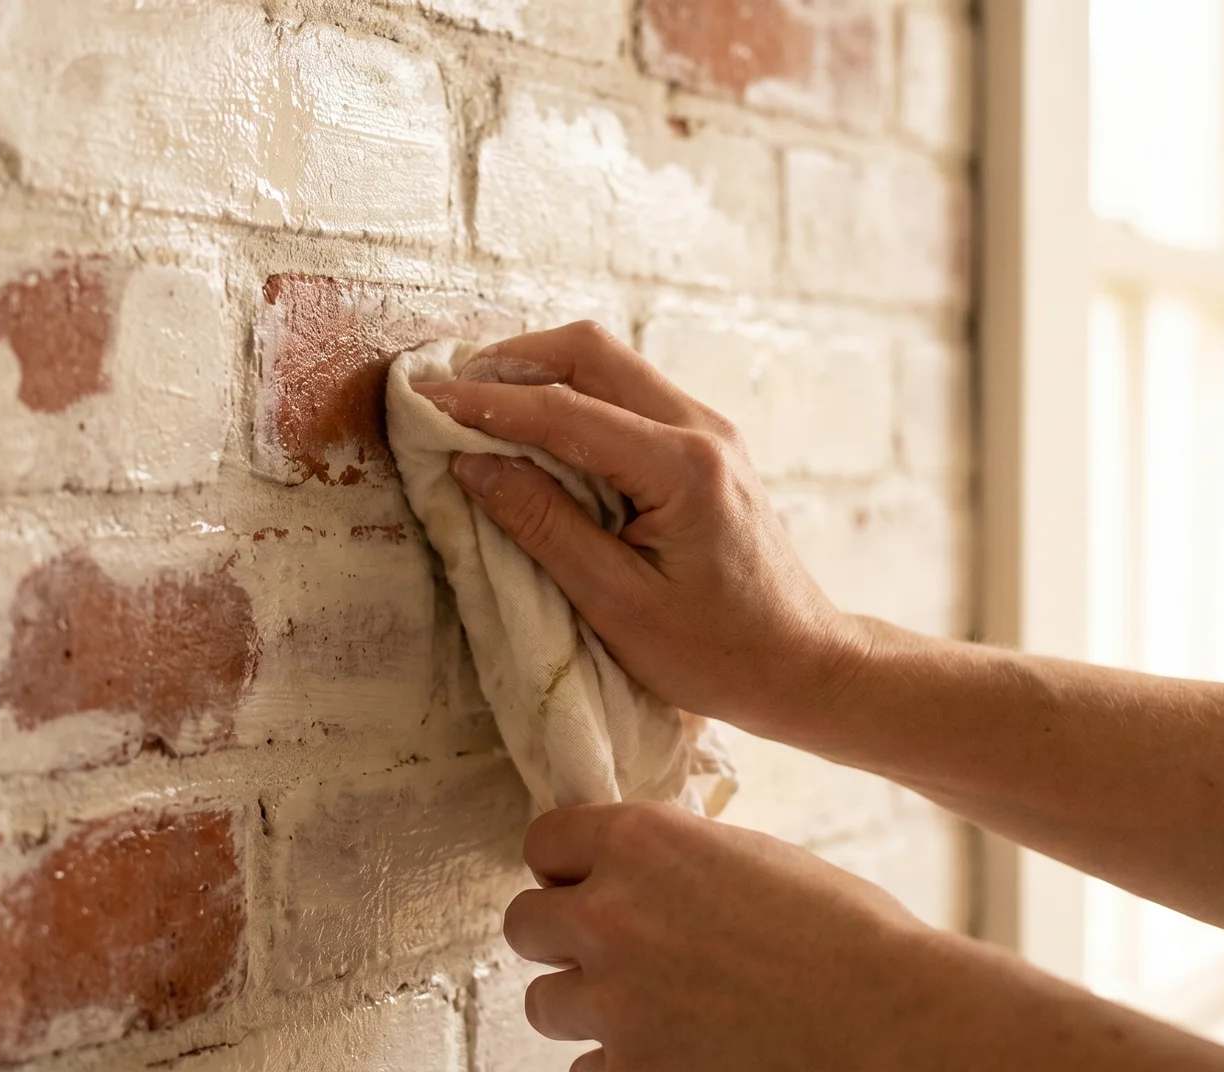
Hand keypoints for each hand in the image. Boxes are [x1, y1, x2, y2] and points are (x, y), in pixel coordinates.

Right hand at [410, 321, 867, 743]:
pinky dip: (569, 396)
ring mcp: (707, 430)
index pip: (565, 412)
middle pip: (591, 351)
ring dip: (539, 373)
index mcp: (683, 467)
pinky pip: (625, 394)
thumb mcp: (617, 604)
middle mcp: (702, 428)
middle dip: (510, 362)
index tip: (424, 401)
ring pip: (609, 364)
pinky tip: (532, 430)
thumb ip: (544, 527)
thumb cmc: (714, 652)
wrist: (799, 663)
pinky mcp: (702, 445)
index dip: (485, 404)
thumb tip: (472, 465)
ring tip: (476, 406)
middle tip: (447, 392)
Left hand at [506, 803, 1223, 1071]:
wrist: (894, 1024)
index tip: (583, 882)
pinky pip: (588, 1067)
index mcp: (641, 841)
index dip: (564, 865)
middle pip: (524, 924)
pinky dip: (619, 1062)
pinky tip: (672, 1051)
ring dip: (587, 1006)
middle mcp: (610, 914)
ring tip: (648, 1008)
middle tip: (607, 951)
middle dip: (560, 938)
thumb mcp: (750, 857)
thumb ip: (674, 858)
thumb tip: (637, 868)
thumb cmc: (847, 936)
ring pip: (547, 1003)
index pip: (543, 841)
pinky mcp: (631, 1069)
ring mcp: (614, 1000)